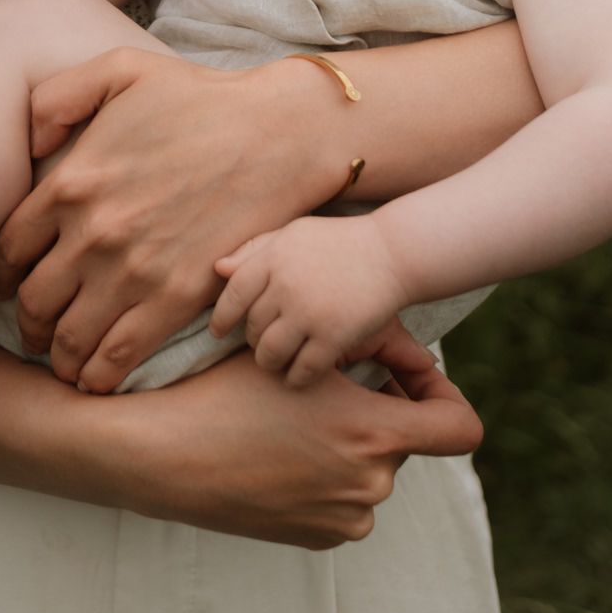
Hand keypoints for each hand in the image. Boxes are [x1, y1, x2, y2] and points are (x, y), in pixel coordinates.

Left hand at [0, 50, 337, 385]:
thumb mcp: (119, 69)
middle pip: (34, 300)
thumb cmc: (200, 97)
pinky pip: (119, 355)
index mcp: (71, 180)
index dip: (2, 274)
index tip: (9, 286)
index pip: (9, 247)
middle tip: (33, 331)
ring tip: (62, 360)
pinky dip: (97, 376)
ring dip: (57, 356)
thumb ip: (58, 96)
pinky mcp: (175, 297)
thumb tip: (28, 144)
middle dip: (27, 323)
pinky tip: (95, 379)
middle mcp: (92, 232)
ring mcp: (133, 270)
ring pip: (69, 336)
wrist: (277, 134)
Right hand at [125, 320, 482, 547]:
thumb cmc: (225, 392)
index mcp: (373, 434)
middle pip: (403, 441)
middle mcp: (371, 483)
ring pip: (370, 470)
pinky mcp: (319, 539)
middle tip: (328, 387)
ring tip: (293, 422)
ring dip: (346, 446)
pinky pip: (344, 501)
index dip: (445, 398)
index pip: (460, 428)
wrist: (164, 456)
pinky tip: (279, 455)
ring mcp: (346, 517)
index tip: (413, 382)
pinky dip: (325, 478)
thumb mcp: (296, 359)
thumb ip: (359, 355)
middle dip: (376, 412)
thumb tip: (397, 353)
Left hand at [211, 216, 409, 387]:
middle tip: (262, 343)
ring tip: (276, 362)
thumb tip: (218, 269)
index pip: (232, 295)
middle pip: (251, 327)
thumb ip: (256, 250)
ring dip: (269, 363)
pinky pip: (302, 370)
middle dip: (252, 339)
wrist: (393, 253)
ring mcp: (309, 313)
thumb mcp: (295, 234)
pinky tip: (299, 376)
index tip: (218, 332)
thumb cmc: (340, 242)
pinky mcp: (333, 337)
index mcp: (273, 257)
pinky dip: (296, 378)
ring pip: (270, 354)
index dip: (221, 318)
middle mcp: (285, 285)